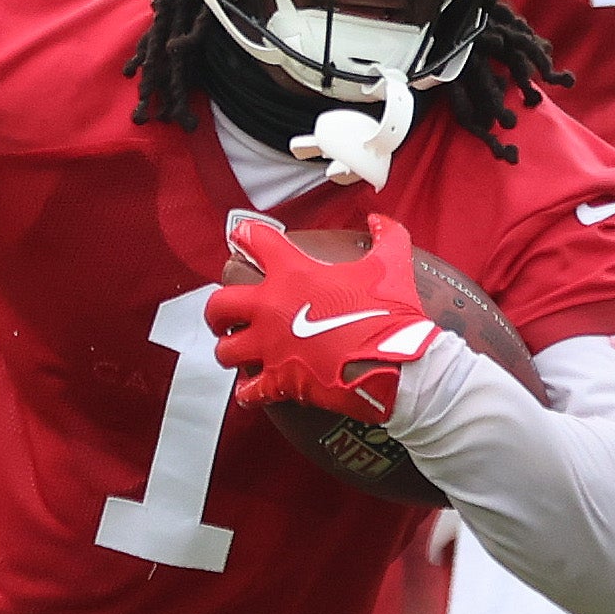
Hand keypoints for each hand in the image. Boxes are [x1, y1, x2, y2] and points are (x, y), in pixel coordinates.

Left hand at [204, 215, 445, 422]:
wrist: (396, 365)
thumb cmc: (389, 315)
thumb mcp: (391, 266)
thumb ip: (386, 237)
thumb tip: (380, 221)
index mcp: (293, 274)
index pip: (254, 241)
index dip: (244, 236)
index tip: (240, 237)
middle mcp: (272, 308)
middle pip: (220, 304)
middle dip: (218, 309)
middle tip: (226, 314)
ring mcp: (271, 347)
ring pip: (225, 350)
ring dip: (229, 350)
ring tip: (237, 352)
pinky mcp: (279, 381)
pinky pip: (249, 391)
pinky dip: (249, 392)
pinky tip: (253, 390)